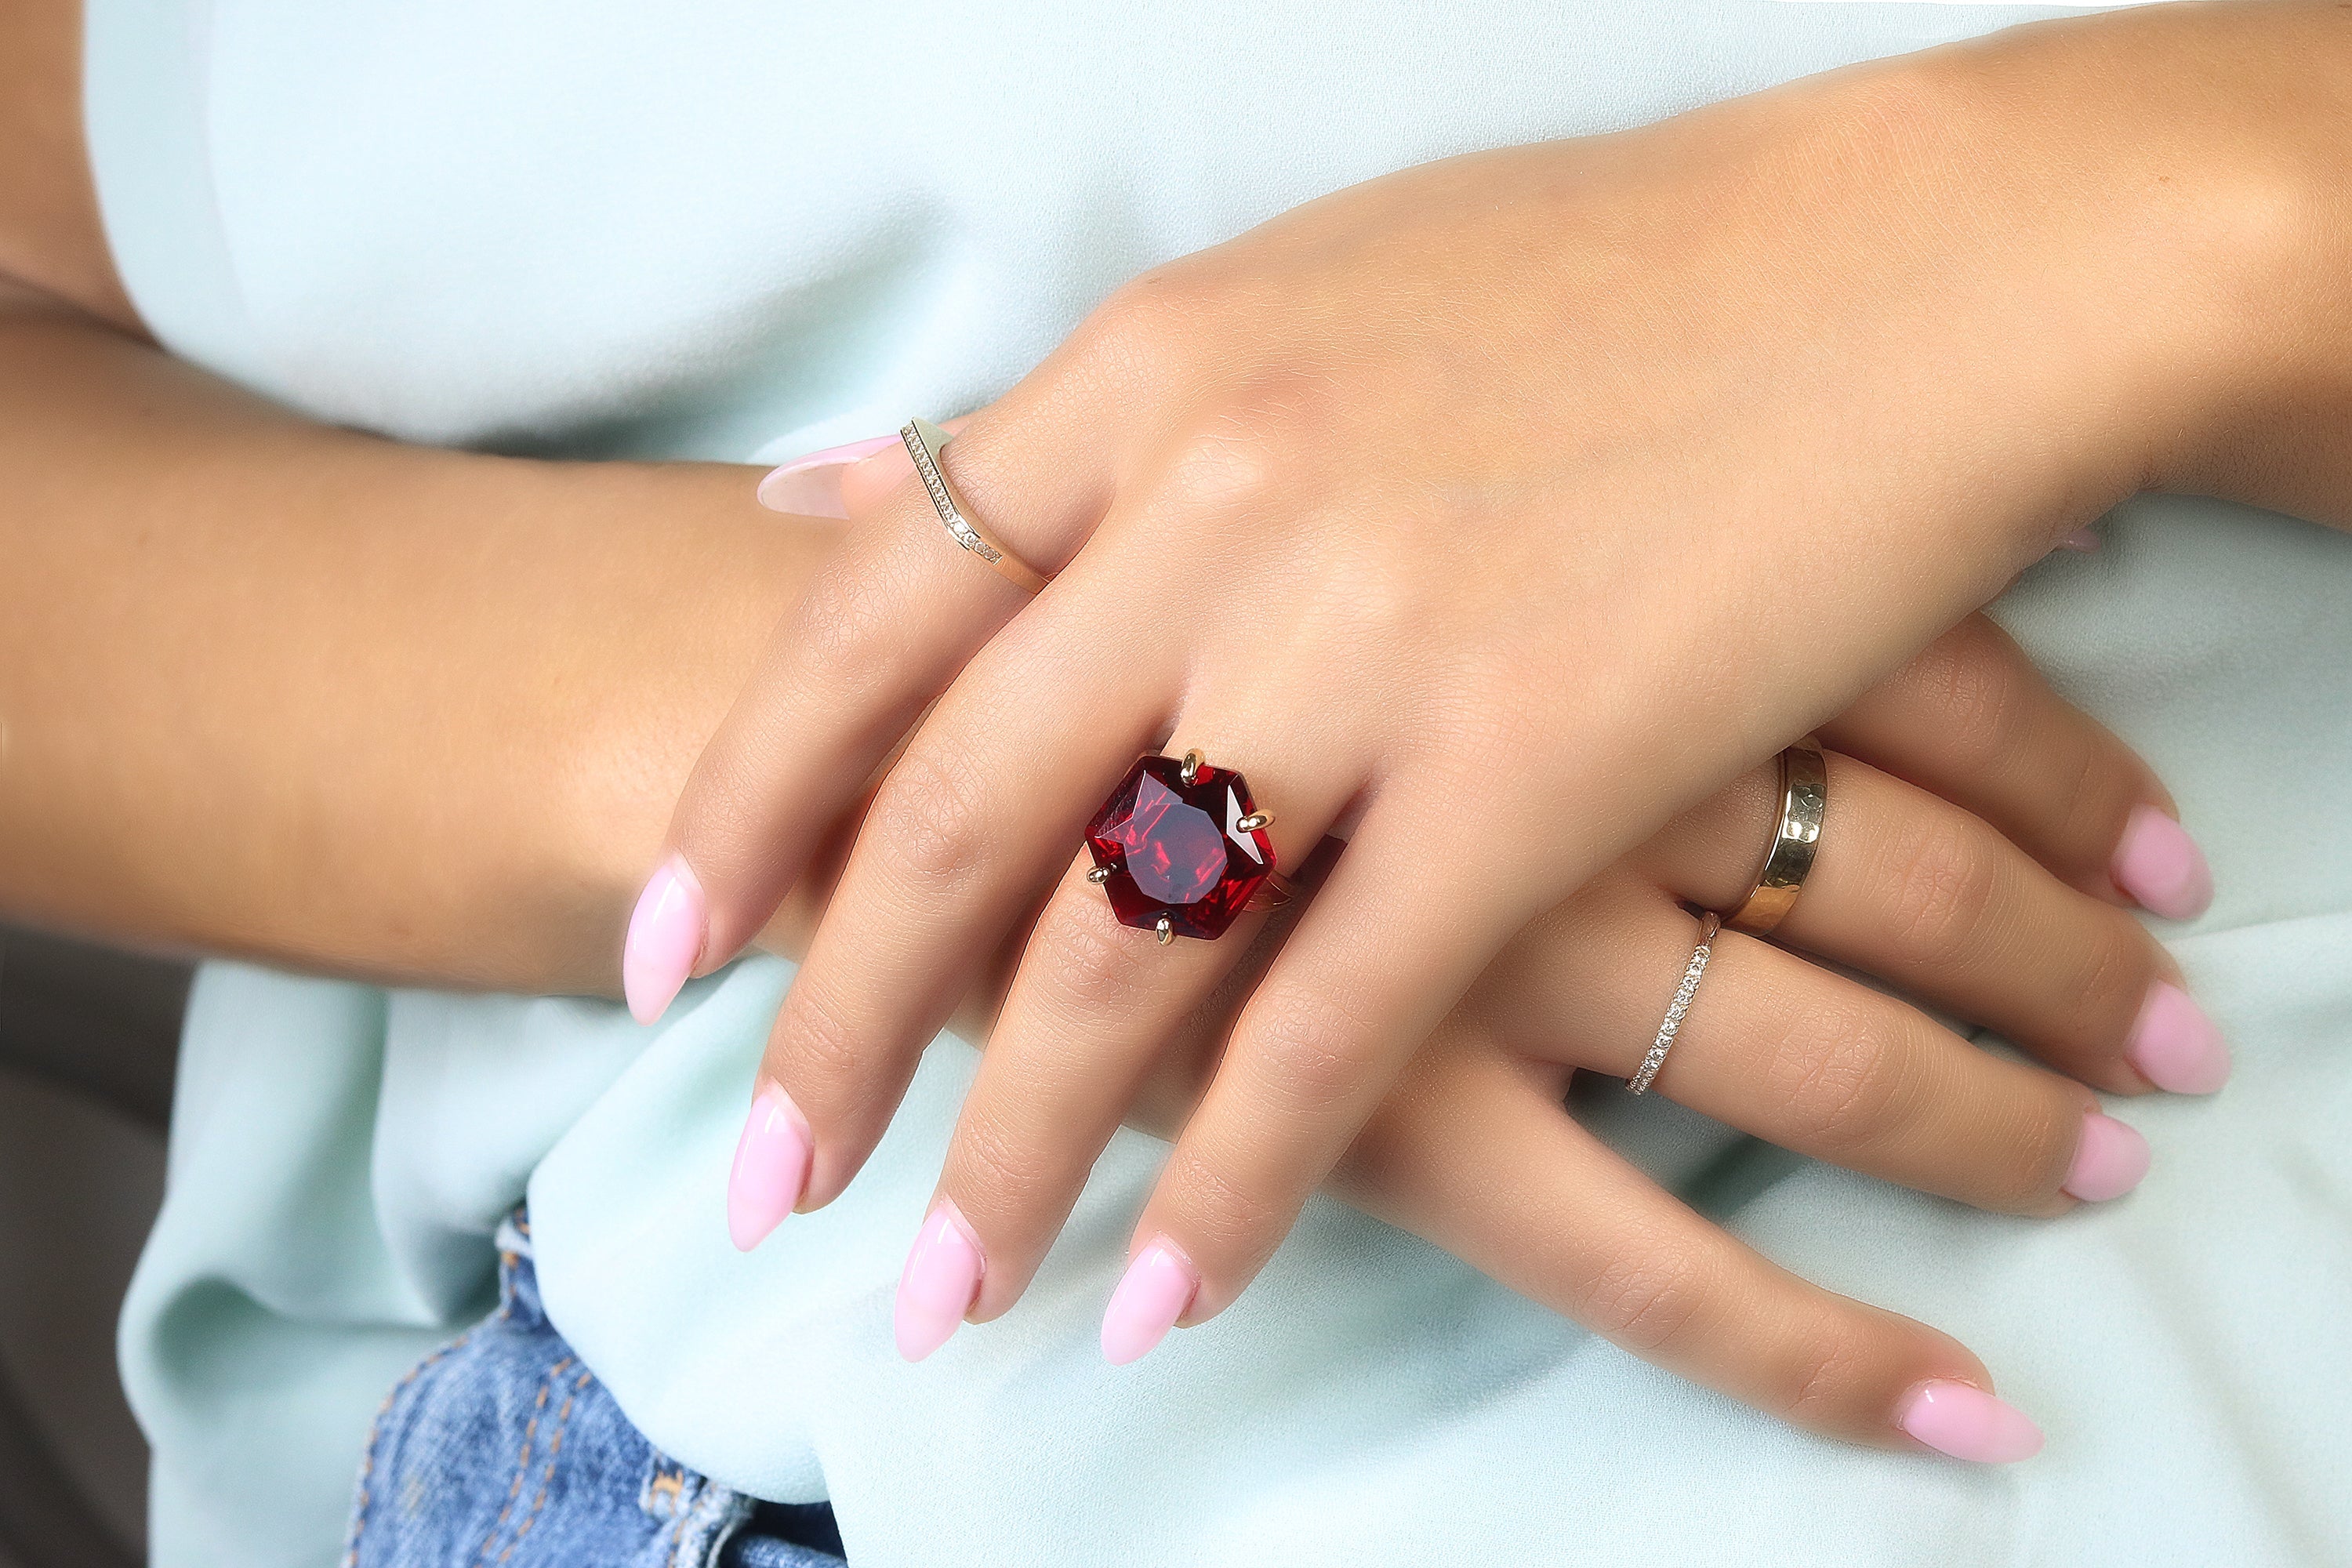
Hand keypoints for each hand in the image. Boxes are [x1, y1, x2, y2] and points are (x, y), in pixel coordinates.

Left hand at [645, 26, 2244, 1395]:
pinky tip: (1171, 1287)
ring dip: (1011, 1151)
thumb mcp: (1288, 288)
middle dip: (834, 1030)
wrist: (1914, 271)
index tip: (666, 948)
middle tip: (764, 1183)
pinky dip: (1239, 1179)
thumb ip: (1062, 417)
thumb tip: (830, 499)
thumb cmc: (1614, 273)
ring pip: (1120, 953)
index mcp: (1146, 376)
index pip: (866, 621)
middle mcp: (1217, 504)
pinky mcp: (1532, 768)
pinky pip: (1334, 1024)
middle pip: (952, 820)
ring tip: (939, 1290)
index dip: (744, 802)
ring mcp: (1367, 640)